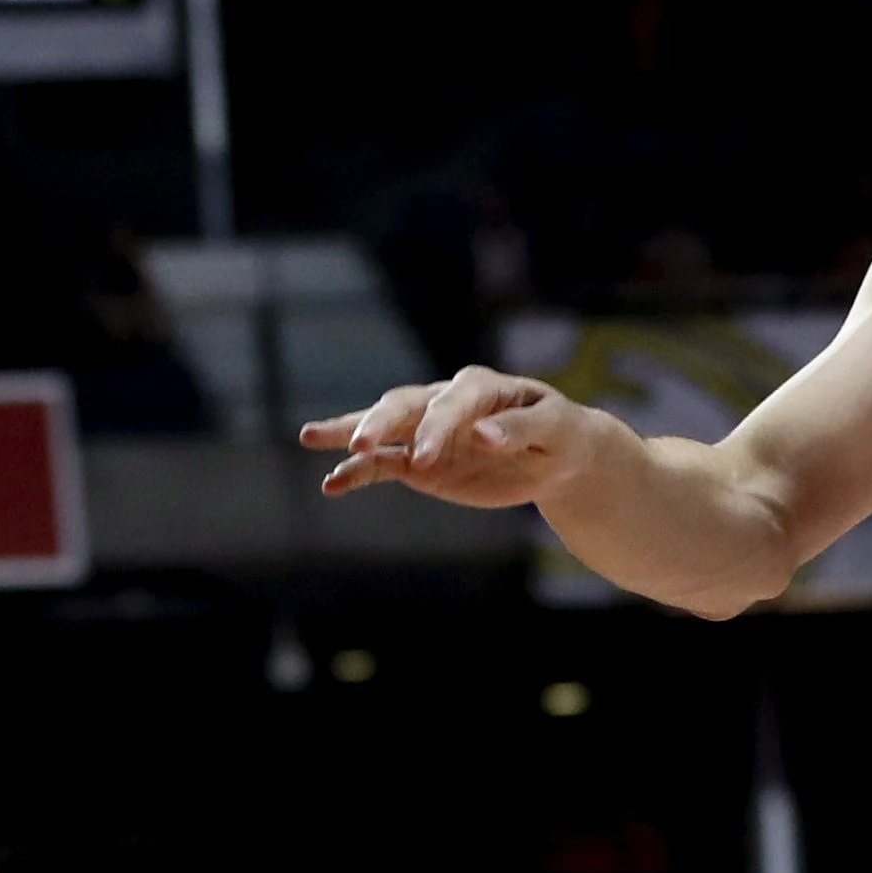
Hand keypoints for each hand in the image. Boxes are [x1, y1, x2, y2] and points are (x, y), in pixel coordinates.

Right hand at [301, 369, 605, 506]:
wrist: (557, 457)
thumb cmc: (561, 435)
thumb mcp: (556, 430)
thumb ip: (521, 429)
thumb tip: (485, 434)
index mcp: (482, 388)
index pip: (454, 401)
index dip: (439, 426)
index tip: (429, 457)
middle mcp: (446, 402)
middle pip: (405, 404)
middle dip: (382, 422)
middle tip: (362, 443)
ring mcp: (427, 431)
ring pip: (382, 426)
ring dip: (349, 432)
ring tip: (310, 437)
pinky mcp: (419, 463)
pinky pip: (382, 465)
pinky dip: (356, 473)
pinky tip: (332, 485)